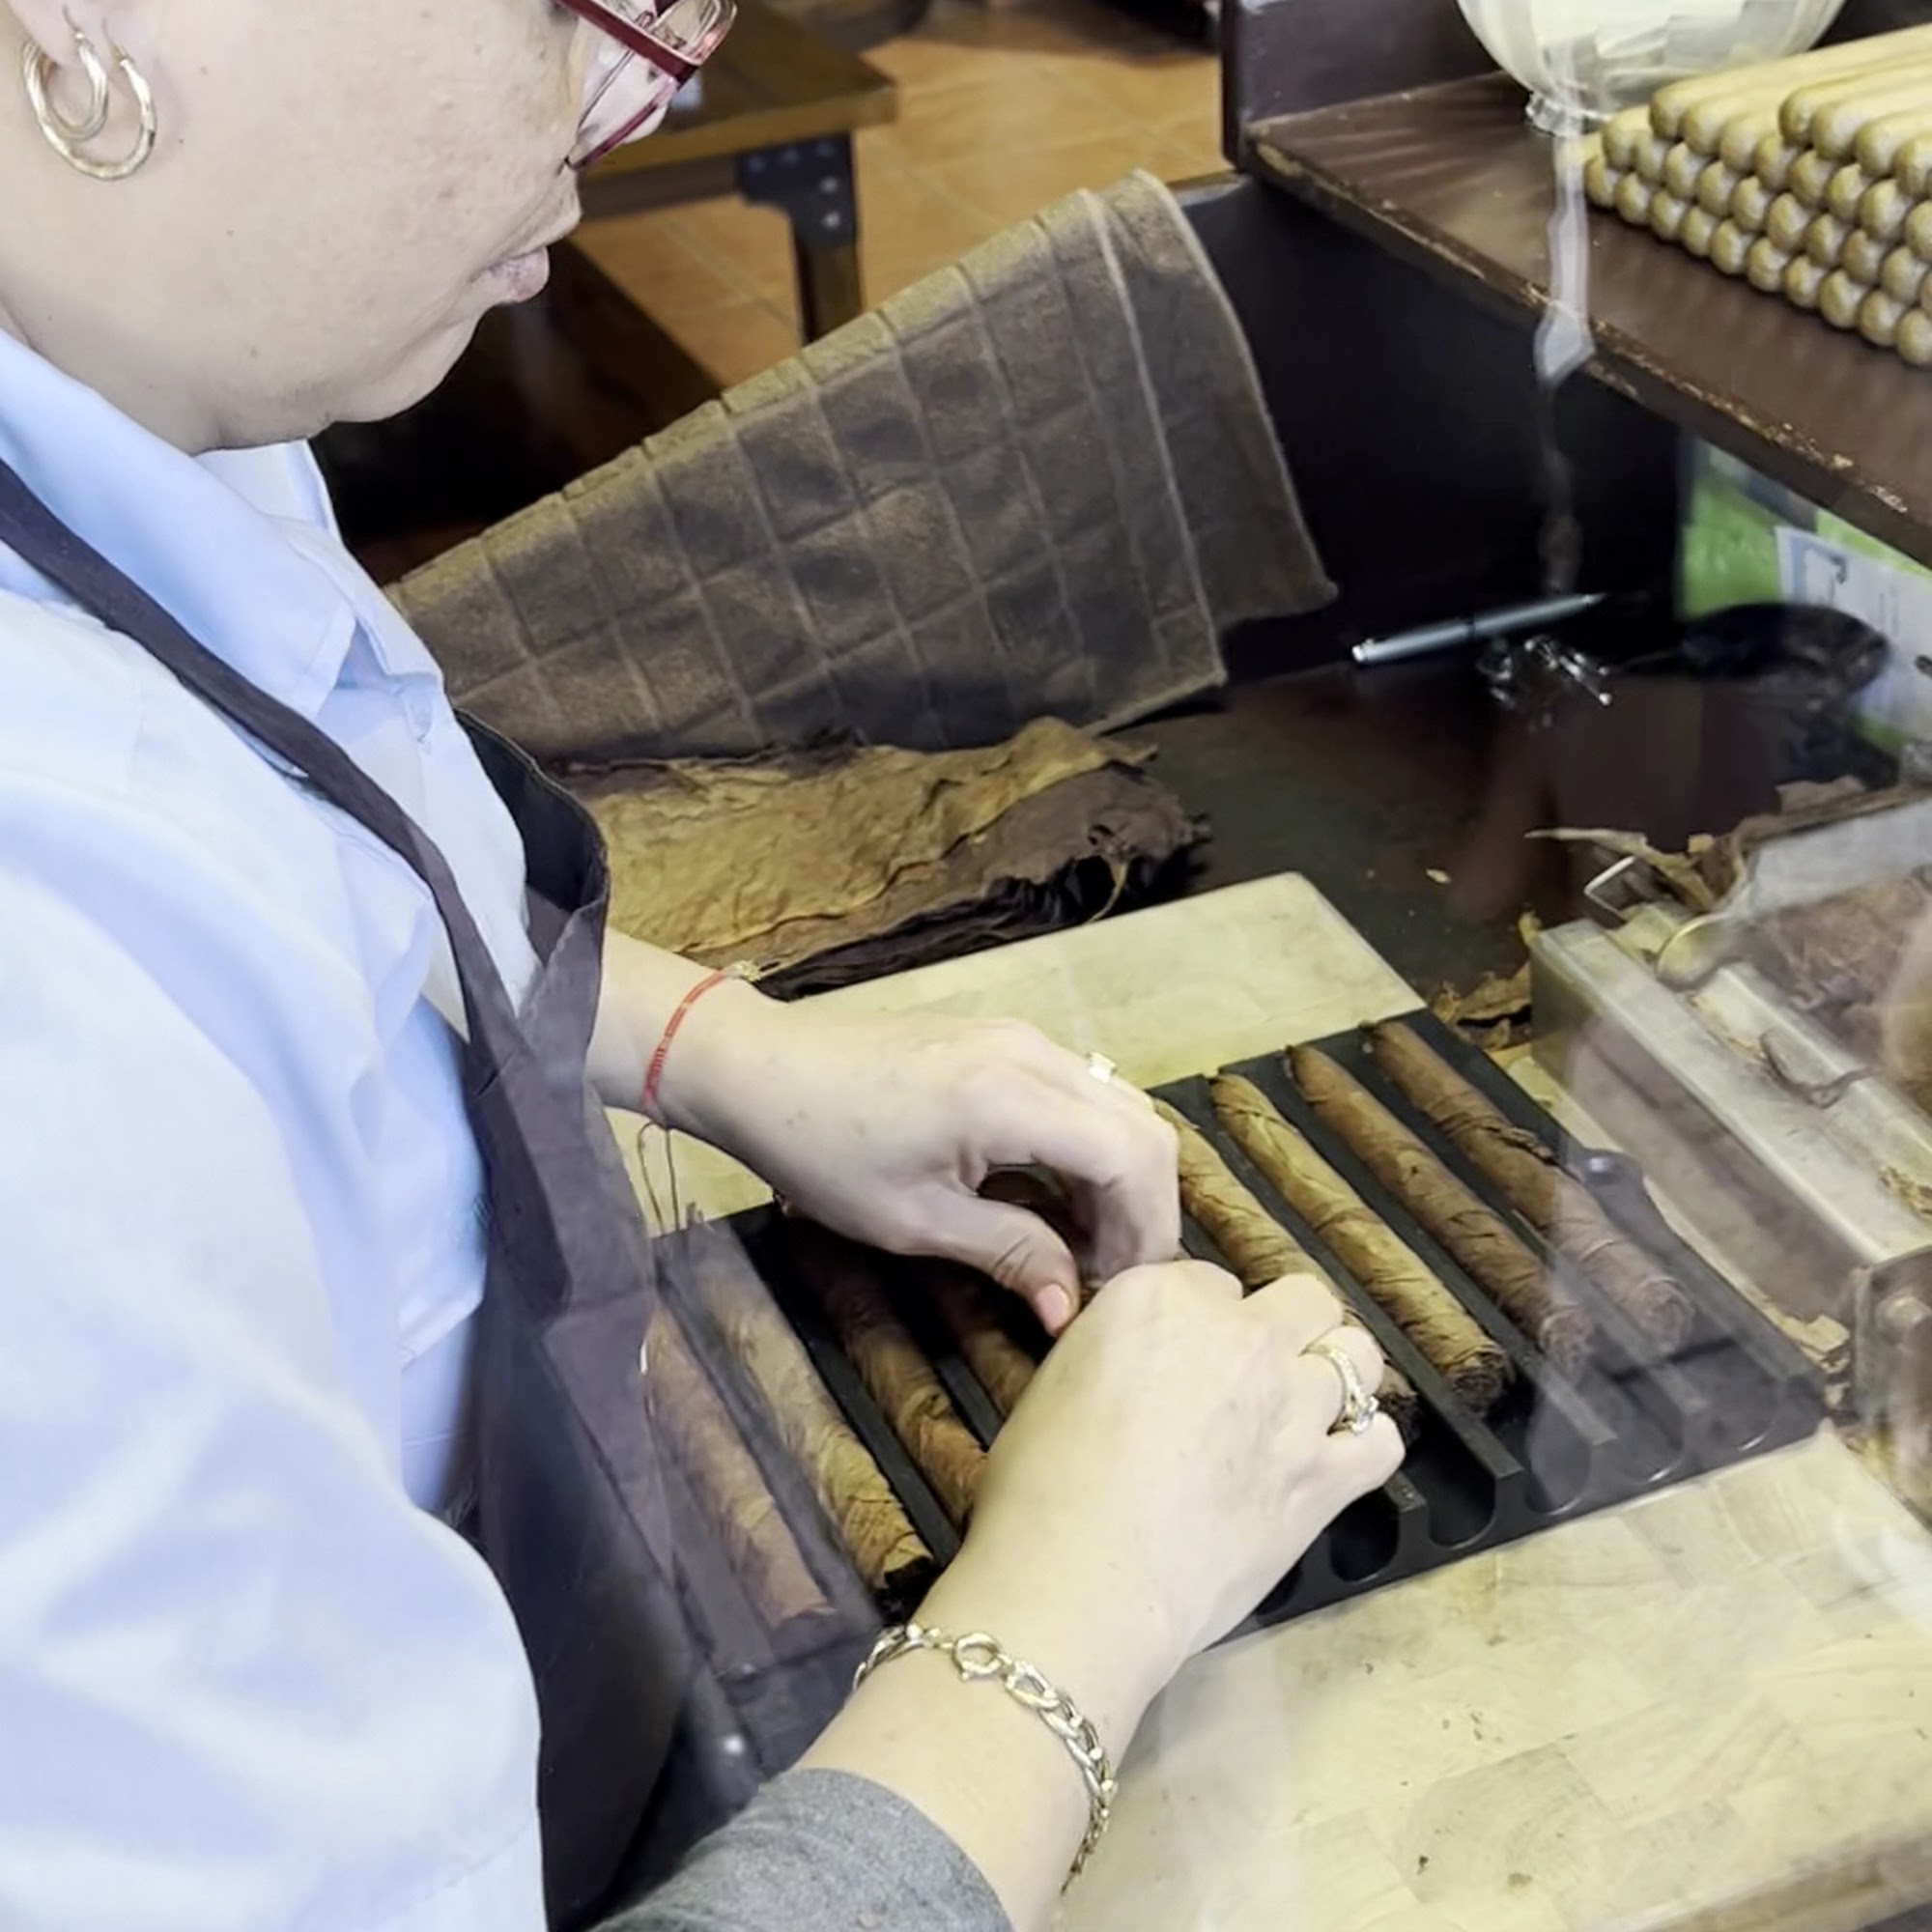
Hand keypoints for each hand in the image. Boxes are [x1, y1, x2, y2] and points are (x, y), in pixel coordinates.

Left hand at [668, 998, 1178, 1335]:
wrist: (758, 1069)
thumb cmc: (819, 1148)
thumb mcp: (914, 1220)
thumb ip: (1009, 1253)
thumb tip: (1071, 1309)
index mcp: (1009, 1095)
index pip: (1133, 1156)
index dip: (1146, 1230)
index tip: (1121, 1290)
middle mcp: (1029, 1052)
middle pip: (1143, 1126)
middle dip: (1144, 1207)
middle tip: (1109, 1277)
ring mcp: (1018, 1036)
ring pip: (1117, 1105)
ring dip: (1118, 1178)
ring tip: (1082, 1248)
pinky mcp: (1001, 1038)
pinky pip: (1079, 1091)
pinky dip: (1088, 1147)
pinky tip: (1053, 1199)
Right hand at [803, 1260, 1399, 1927]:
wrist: (1080, 1579)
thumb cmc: (1040, 1488)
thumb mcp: (1059, 1381)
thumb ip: (1118, 1351)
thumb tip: (1144, 1371)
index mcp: (1161, 1297)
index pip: (1211, 1282)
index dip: (1203, 1322)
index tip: (1184, 1361)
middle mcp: (1239, 1333)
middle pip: (1302, 1298)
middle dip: (1284, 1329)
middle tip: (1254, 1377)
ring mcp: (1291, 1401)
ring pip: (1355, 1355)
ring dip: (1332, 1377)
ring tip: (1301, 1413)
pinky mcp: (1325, 1475)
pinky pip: (1381, 1440)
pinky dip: (1363, 1446)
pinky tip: (1332, 1464)